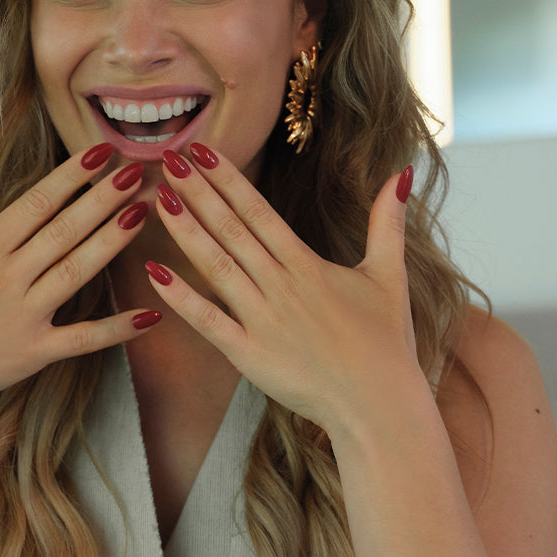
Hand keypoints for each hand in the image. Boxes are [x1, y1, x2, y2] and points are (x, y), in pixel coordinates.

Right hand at [0, 140, 159, 428]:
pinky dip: (118, 328)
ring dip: (115, 241)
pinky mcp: (31, 355)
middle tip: (142, 170)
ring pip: (79, 272)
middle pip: (67, 230)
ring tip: (145, 212)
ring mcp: (22, 318)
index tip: (103, 151)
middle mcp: (6, 279)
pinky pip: (83, 339)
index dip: (73, 175)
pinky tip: (152, 313)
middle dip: (107, 197)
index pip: (37, 202)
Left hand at [144, 147, 423, 437]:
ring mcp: (263, 321)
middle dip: (198, 193)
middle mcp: (281, 286)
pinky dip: (182, 299)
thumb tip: (401, 173)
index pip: (259, 212)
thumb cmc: (386, 344)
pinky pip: (209, 322)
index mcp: (307, 266)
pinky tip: (154, 274)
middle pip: (232, 230)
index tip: (201, 151)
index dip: (228, 180)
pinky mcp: (250, 355)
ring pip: (216, 267)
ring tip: (159, 200)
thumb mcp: (391, 275)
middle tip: (167, 159)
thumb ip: (388, 223)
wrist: (380, 405)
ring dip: (186, 232)